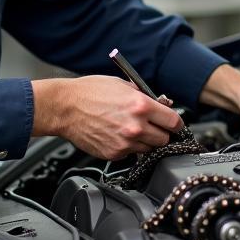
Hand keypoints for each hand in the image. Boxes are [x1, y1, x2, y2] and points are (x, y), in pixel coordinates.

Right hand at [31, 76, 182, 159]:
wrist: (64, 108)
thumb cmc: (89, 92)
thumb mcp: (122, 84)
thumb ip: (145, 96)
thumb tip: (162, 104)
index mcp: (141, 106)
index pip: (174, 122)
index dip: (175, 123)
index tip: (173, 123)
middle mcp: (136, 126)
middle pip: (164, 139)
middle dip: (161, 133)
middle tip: (152, 127)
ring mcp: (125, 143)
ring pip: (149, 149)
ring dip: (145, 142)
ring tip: (131, 130)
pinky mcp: (114, 154)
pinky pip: (130, 154)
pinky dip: (128, 147)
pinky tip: (117, 135)